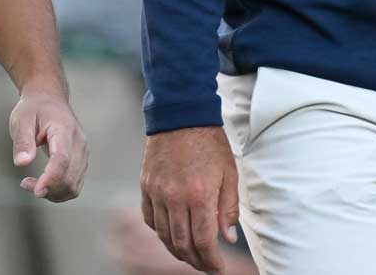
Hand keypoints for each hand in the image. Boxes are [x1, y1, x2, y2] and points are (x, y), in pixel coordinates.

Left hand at [11, 87, 88, 201]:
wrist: (49, 98)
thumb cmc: (34, 108)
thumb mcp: (21, 120)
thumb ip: (23, 141)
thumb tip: (22, 163)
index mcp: (63, 129)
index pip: (62, 159)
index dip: (51, 178)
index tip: (36, 191)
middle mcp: (79, 143)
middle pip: (70, 177)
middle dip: (48, 189)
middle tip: (25, 184)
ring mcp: (83, 153)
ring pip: (74, 185)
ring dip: (53, 193)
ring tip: (31, 184)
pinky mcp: (82, 161)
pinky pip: (74, 184)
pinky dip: (59, 191)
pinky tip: (43, 184)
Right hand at [140, 125, 239, 273]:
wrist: (181, 115)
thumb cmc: (209, 142)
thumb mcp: (229, 174)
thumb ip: (228, 209)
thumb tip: (228, 238)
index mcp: (200, 195)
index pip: (204, 241)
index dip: (211, 261)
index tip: (217, 268)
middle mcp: (175, 198)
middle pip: (182, 244)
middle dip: (195, 261)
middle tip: (205, 265)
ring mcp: (157, 193)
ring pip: (164, 235)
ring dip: (177, 250)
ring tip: (189, 254)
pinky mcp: (146, 186)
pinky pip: (150, 218)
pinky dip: (160, 232)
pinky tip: (171, 233)